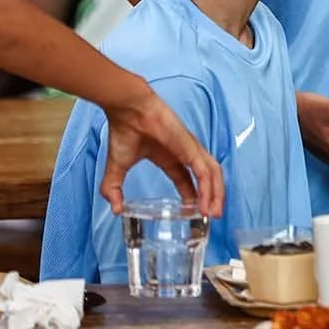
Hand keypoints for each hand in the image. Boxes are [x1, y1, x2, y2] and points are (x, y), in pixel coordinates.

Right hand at [101, 86, 223, 216]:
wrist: (128, 111)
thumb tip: (115, 210)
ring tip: (213, 214)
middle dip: (211, 198)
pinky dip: (209, 188)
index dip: (193, 196)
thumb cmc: (124, 132)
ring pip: (211, 175)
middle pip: (205, 179)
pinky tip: (207, 203)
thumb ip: (114, 189)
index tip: (194, 212)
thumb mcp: (117, 167)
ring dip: (215, 195)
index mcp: (170, 158)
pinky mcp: (191, 148)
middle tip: (210, 217)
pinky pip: (205, 171)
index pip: (188, 180)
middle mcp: (185, 154)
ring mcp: (190, 150)